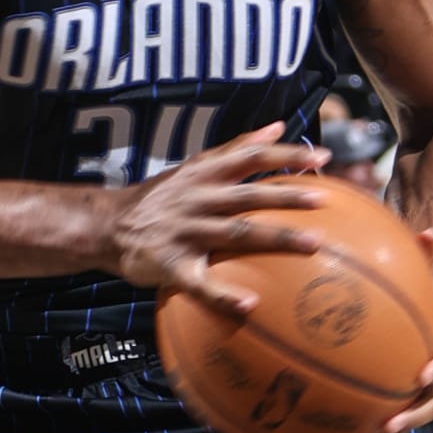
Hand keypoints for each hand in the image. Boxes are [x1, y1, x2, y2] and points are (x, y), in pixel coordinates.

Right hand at [105, 122, 327, 321]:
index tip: (323, 158)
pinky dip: (224, 295)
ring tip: (313, 245)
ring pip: (236, 234)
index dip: (285, 155)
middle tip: (324, 200)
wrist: (109, 225)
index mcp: (205, 174)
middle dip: (287, 196)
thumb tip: (279, 126)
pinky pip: (200, 284)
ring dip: (275, 238)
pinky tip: (250, 305)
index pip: (250, 157)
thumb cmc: (163, 197)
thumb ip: (237, 148)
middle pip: (249, 196)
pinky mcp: (172, 265)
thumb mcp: (195, 165)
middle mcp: (198, 199)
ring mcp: (186, 233)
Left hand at [334, 232, 432, 432]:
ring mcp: (413, 399)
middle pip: (429, 408)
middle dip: (408, 421)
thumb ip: (427, 255)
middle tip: (388, 425)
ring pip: (399, 428)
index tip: (422, 376)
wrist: (421, 313)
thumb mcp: (424, 271)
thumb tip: (431, 230)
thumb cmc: (419, 289)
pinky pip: (374, 429)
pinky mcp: (391, 409)